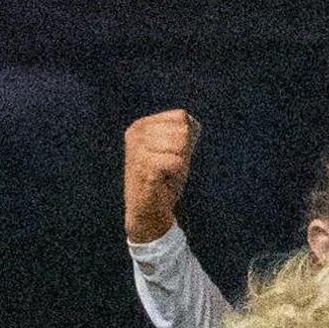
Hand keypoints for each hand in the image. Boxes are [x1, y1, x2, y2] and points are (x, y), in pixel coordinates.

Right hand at [124, 109, 200, 242]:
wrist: (148, 210)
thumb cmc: (164, 178)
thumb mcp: (175, 150)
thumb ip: (183, 133)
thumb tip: (192, 122)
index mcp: (141, 125)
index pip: (181, 117)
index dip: (186, 139)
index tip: (171, 155)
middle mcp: (136, 133)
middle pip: (183, 131)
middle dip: (184, 152)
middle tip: (170, 167)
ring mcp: (138, 149)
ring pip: (181, 146)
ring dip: (181, 164)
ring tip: (167, 173)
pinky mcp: (144, 166)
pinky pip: (177, 162)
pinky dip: (178, 173)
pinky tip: (165, 180)